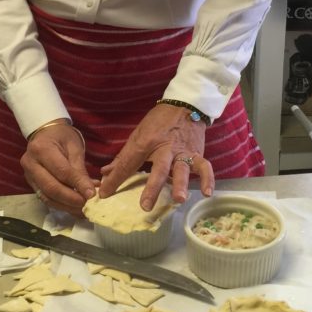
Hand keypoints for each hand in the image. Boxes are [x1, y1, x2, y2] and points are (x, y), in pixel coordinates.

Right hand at [20, 121, 95, 214]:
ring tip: (82, 209)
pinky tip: (73, 207)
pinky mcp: (30, 184)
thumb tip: (90, 192)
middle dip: (70, 199)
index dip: (77, 184)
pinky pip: (45, 198)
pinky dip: (60, 205)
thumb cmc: (62, 136)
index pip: (62, 171)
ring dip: (66, 206)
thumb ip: (80, 169)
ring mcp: (28, 175)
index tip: (92, 194)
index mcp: (41, 149)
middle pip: (51, 187)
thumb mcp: (74, 147)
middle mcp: (30, 163)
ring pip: (46, 196)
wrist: (45, 133)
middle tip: (87, 204)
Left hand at [99, 104, 214, 210]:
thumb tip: (105, 174)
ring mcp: (183, 152)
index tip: (104, 194)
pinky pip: (205, 167)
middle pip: (158, 169)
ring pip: (183, 169)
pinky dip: (208, 180)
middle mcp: (165, 148)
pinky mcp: (197, 153)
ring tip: (178, 199)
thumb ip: (124, 157)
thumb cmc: (158, 122)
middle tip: (145, 206)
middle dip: (152, 187)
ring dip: (181, 184)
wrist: (185, 105)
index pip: (128, 163)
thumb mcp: (138, 135)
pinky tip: (206, 194)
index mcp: (146, 142)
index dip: (115, 179)